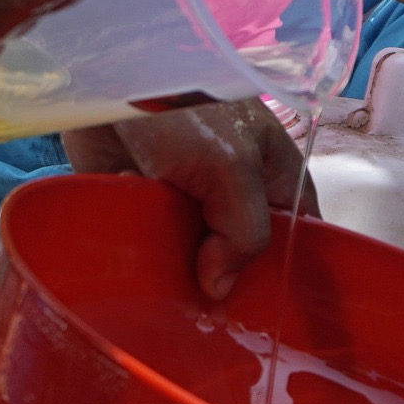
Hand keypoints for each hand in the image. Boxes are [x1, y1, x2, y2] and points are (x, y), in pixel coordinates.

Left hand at [62, 98, 315, 299]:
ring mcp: (185, 201)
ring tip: (174, 312)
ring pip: (194, 260)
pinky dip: (141, 259)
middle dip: (230, 288)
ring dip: (181, 279)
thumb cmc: (183, 106)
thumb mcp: (234, 166)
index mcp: (273, 177)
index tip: (274, 322)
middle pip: (242, 258)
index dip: (289, 278)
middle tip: (216, 329)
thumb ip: (245, 232)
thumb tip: (220, 289)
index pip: (296, 239)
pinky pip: (146, 247)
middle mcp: (232, 194)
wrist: (106, 75)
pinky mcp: (137, 206)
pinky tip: (137, 278)